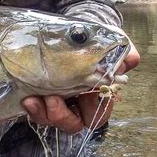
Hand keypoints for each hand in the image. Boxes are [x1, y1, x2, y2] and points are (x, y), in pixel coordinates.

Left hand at [22, 43, 140, 133]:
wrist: (70, 32)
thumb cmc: (93, 41)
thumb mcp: (111, 43)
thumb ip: (123, 53)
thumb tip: (129, 61)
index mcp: (97, 96)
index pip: (98, 114)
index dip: (92, 109)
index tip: (84, 94)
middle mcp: (77, 105)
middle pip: (72, 124)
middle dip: (61, 116)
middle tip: (52, 99)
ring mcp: (57, 104)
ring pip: (51, 121)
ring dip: (43, 113)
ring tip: (33, 99)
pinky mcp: (39, 99)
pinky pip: (35, 113)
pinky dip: (31, 108)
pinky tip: (26, 98)